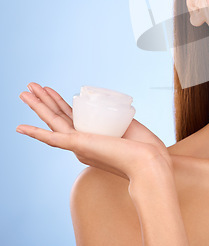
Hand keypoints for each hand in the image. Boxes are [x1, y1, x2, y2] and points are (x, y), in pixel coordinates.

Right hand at [16, 82, 172, 179]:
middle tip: (30, 85)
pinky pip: (52, 138)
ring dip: (37, 106)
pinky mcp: (79, 145)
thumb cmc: (144, 147)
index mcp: (91, 138)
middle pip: (58, 116)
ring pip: (52, 121)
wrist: (149, 161)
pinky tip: (20, 127)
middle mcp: (81, 143)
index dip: (58, 102)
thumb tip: (118, 111)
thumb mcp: (128, 125)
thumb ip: (119, 119)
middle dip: (44, 100)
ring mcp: (78, 144)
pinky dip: (35, 133)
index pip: (70, 116)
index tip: (50, 90)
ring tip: (24, 91)